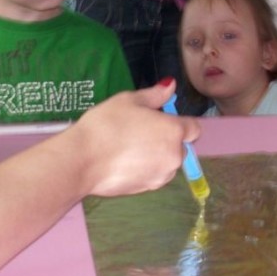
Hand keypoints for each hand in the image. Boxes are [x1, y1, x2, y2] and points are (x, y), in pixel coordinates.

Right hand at [72, 80, 200, 196]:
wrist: (83, 160)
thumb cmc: (106, 125)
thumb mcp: (128, 100)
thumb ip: (155, 95)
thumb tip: (171, 85)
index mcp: (173, 131)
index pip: (193, 128)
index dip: (179, 123)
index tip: (160, 120)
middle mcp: (174, 156)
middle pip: (180, 148)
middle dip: (167, 141)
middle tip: (140, 133)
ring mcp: (161, 176)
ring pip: (167, 164)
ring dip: (156, 157)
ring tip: (129, 149)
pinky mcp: (147, 190)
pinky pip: (153, 176)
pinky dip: (144, 170)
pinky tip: (123, 163)